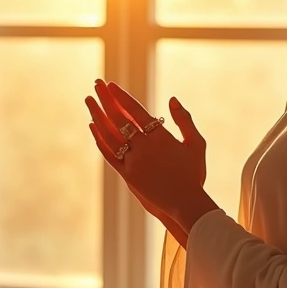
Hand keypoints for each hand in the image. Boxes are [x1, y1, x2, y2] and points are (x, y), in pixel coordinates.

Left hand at [85, 80, 216, 230]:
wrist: (186, 203)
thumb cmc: (193, 173)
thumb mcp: (196, 144)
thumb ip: (184, 120)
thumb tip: (172, 99)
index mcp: (161, 137)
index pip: (135, 111)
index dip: (121, 96)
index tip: (111, 85)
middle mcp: (144, 148)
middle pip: (119, 119)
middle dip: (106, 99)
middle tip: (96, 84)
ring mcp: (134, 162)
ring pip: (110, 135)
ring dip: (97, 115)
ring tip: (90, 101)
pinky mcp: (128, 176)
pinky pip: (109, 154)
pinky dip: (100, 139)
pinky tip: (94, 126)